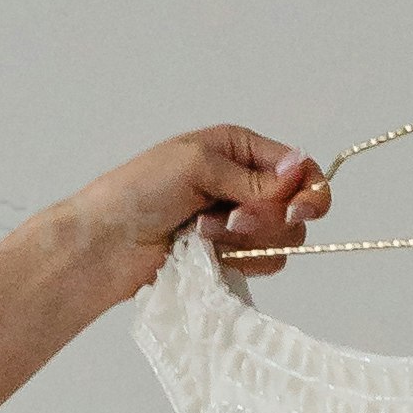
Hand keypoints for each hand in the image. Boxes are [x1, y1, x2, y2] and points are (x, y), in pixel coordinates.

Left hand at [0, 133, 329, 412]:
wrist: (106, 243)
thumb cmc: (139, 191)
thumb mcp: (198, 166)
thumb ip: (253, 177)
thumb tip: (299, 171)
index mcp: (238, 149)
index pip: (298, 168)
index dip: (307, 190)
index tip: (298, 209)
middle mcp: (243, 183)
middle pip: (295, 207)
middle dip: (266, 218)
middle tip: (231, 219)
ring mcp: (236, 222)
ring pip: (280, 238)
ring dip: (245, 239)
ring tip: (201, 232)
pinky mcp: (228, 256)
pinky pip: (261, 263)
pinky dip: (237, 259)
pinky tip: (202, 251)